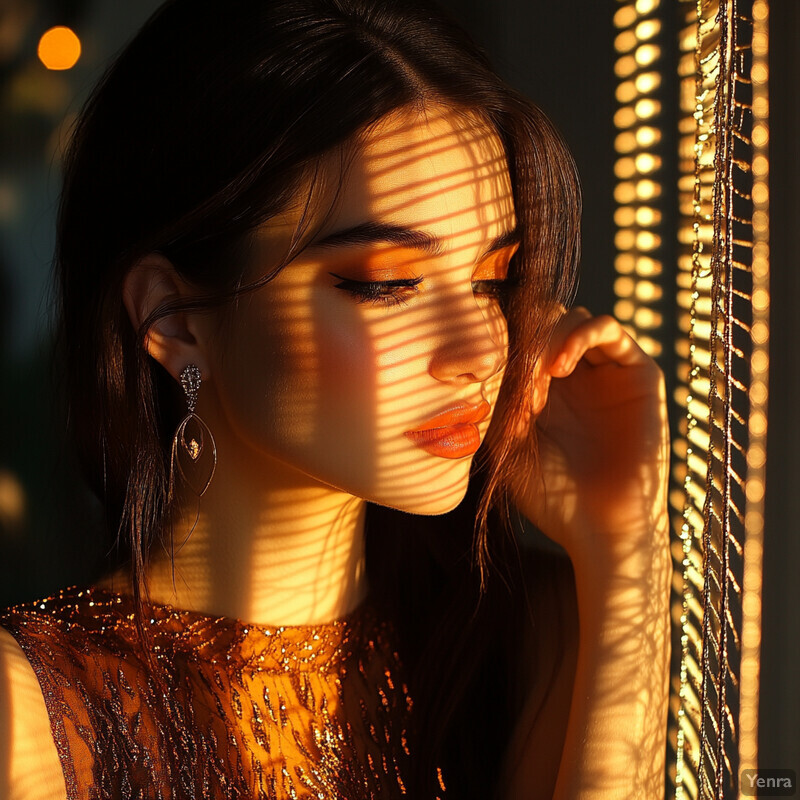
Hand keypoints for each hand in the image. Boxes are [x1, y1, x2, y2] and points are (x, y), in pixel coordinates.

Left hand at [511, 306, 669, 569]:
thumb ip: (496, 394)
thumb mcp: (506, 440)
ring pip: (573, 318)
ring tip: (542, 377)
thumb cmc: (551, 494)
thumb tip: (483, 354)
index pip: (518, 339)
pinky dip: (580, 335)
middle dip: (525, 340)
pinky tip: (561, 367)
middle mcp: (574, 377)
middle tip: (520, 378)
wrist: (602, 527)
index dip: (501, 346)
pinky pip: (609, 328)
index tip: (487, 375)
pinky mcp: (638, 373)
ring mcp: (606, 372)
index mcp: (540, 390)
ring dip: (549, 338)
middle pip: (544, 322)